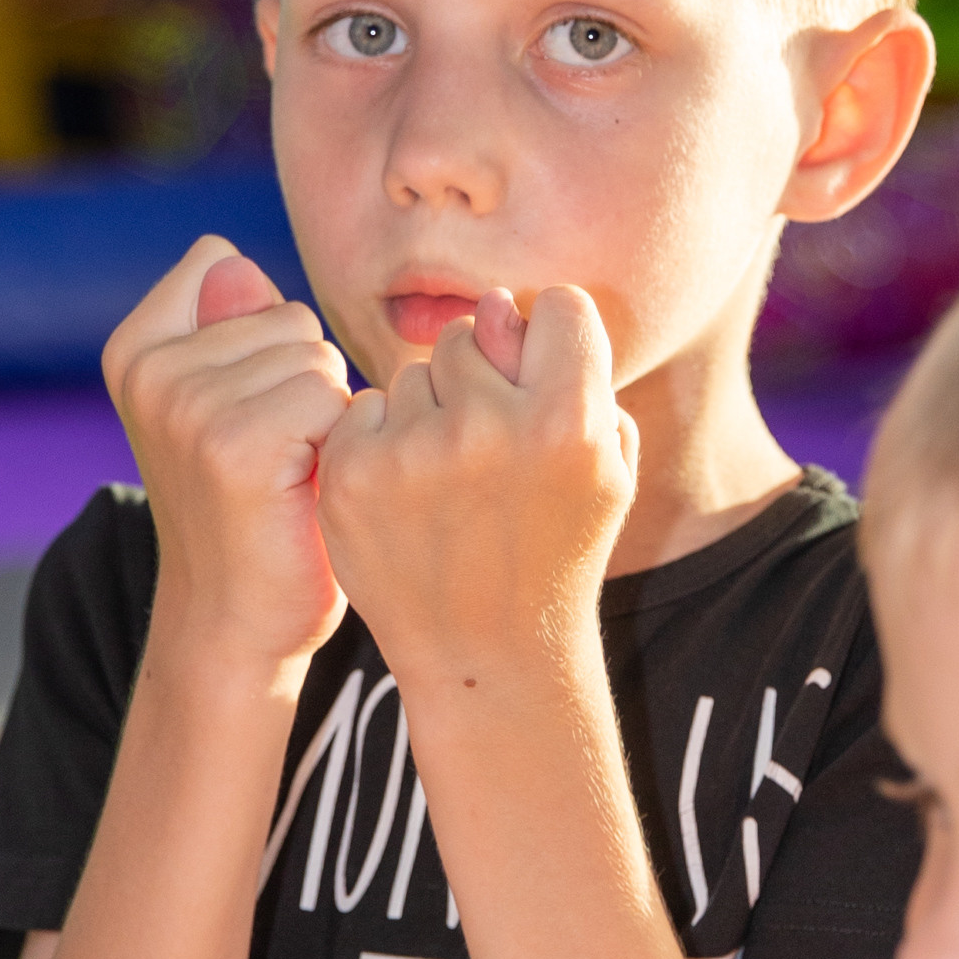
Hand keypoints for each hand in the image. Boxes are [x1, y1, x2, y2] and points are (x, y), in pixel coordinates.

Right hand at [102, 241, 354, 670]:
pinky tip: (305, 492)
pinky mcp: (235, 447)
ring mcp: (187, 407)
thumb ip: (230, 324)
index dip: (268, 340)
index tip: (244, 411)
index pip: (230, 268)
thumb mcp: (223, 402)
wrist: (235, 621)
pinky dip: (339, 446)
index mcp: (134, 350)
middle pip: (289, 316)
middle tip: (275, 458)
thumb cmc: (248, 508)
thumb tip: (235, 261)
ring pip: (316, 358)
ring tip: (289, 476)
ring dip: (326, 419)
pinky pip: (332, 400)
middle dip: (304, 383)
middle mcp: (149, 371)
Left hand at [315, 286, 636, 697]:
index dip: (551, 339)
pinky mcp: (352, 473)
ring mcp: (413, 452)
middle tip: (487, 454)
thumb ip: (573, 375)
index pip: (558, 304)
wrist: (484, 653)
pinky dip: (380, 443)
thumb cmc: (555, 551)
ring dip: (427, 413)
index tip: (541, 381)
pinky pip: (365, 407)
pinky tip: (404, 499)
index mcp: (569, 423)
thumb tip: (493, 305)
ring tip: (446, 487)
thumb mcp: (605, 471)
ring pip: (414, 373)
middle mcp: (490, 429)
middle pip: (471, 333)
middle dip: (478, 377)